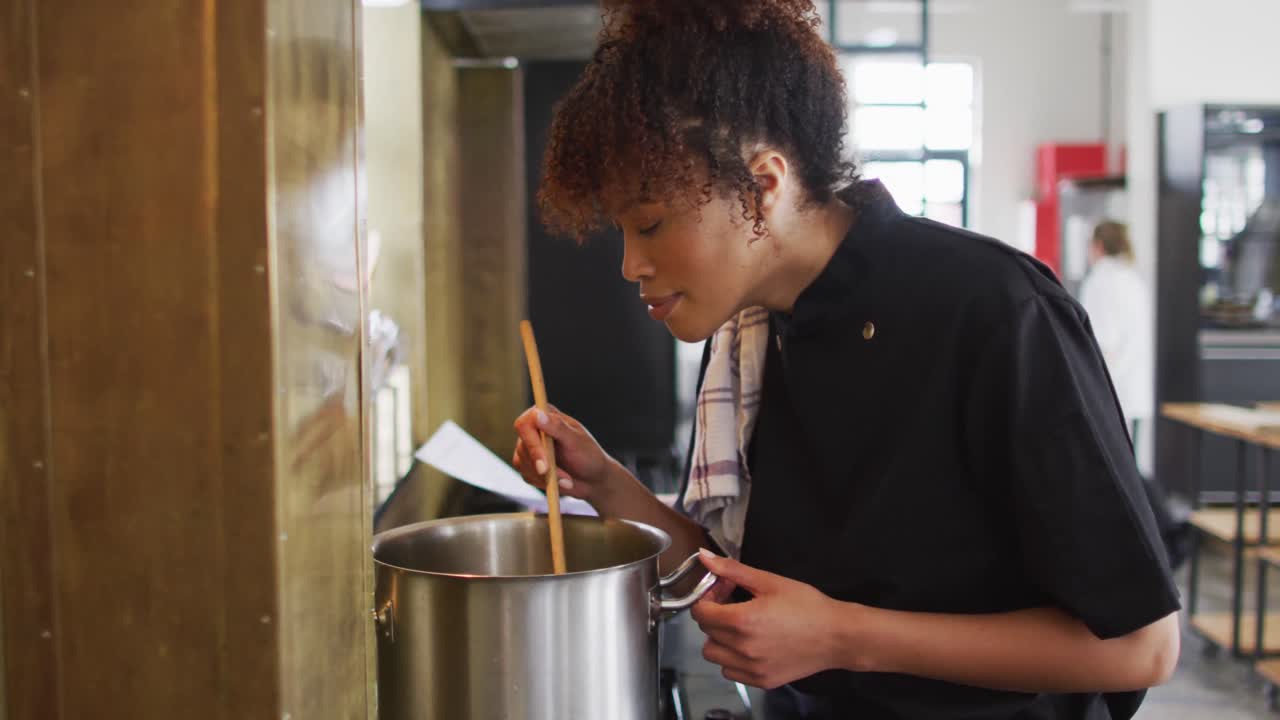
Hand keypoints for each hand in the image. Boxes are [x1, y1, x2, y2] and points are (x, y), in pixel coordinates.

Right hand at [512, 405, 619, 502]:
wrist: (592, 479)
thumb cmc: (588, 455)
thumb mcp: (576, 441)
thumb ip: (558, 427)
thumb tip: (538, 414)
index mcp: (545, 415)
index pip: (524, 424)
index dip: (531, 443)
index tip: (544, 461)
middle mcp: (533, 429)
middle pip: (523, 446)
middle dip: (542, 464)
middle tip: (559, 476)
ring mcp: (528, 448)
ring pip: (523, 463)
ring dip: (546, 476)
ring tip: (567, 479)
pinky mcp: (527, 465)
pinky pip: (527, 475)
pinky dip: (543, 482)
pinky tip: (559, 481)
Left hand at [691, 549, 842, 689]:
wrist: (837, 635)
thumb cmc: (808, 606)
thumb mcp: (770, 581)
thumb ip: (733, 570)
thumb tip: (704, 557)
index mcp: (742, 621)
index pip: (700, 612)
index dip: (707, 597)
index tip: (721, 591)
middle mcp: (742, 648)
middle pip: (706, 632)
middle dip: (714, 614)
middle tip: (733, 603)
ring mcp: (751, 668)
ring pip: (713, 654)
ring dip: (719, 639)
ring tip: (740, 626)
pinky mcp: (761, 680)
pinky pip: (730, 671)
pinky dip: (732, 659)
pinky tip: (749, 645)